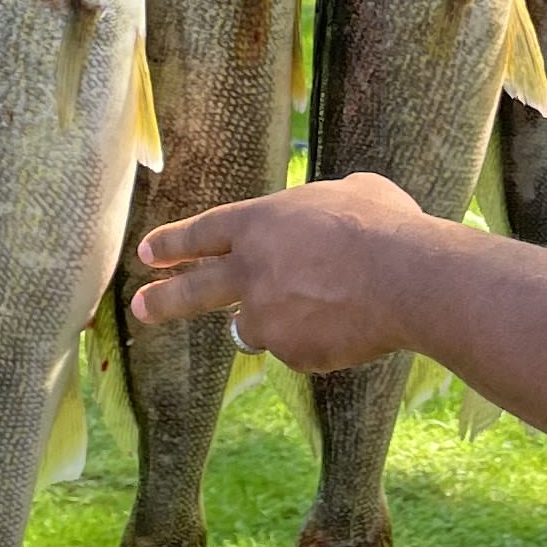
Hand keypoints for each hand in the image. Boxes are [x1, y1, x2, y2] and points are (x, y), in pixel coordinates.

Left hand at [129, 173, 439, 372]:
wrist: (405, 279)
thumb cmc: (384, 225)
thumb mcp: (349, 193)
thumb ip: (320, 211)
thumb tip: (331, 216)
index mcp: (259, 223)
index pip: (203, 233)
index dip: (174, 243)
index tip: (148, 253)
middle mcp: (250, 272)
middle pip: (195, 290)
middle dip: (163, 299)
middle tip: (141, 307)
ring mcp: (267, 317)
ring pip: (253, 327)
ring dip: (272, 321)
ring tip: (315, 306)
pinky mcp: (292, 353)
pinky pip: (298, 350)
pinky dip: (316, 342)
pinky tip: (350, 325)